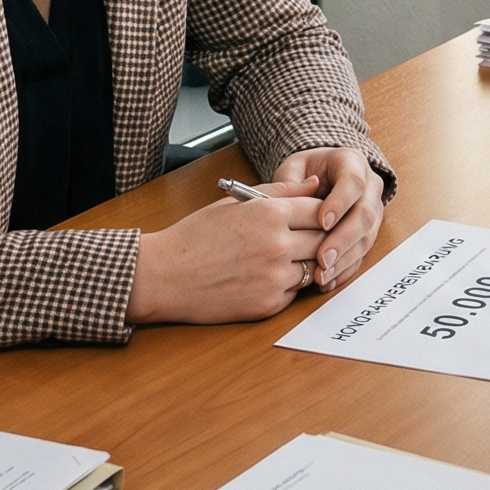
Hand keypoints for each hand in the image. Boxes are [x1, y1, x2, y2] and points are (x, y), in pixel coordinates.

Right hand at [127, 184, 326, 324]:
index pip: (319, 210)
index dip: (321, 211)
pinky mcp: (268, 305)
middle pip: (323, 240)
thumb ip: (282, 191)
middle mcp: (278, 246)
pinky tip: (268, 276)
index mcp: (270, 214)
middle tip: (308, 237)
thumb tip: (316, 183)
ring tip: (285, 256)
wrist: (165, 276)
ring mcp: (275, 278)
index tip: (315, 215)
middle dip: (320, 237)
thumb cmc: (197, 235)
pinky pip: (295, 292)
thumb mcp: (238, 202)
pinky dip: (289, 284)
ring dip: (306, 262)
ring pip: (314, 268)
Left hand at [273, 146, 384, 291]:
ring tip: (321, 275)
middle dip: (344, 238)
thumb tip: (305, 192)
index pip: (353, 181)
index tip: (322, 222)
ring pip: (367, 237)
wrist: (319, 180)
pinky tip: (328, 281)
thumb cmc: (303, 174)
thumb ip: (292, 181)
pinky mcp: (369, 233)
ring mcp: (373, 210)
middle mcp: (369, 185)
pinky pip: (363, 254)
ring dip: (345, 259)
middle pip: (365, 213)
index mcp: (352, 162)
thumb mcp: (293, 169)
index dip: (340, 202)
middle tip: (323, 258)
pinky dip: (345, 269)